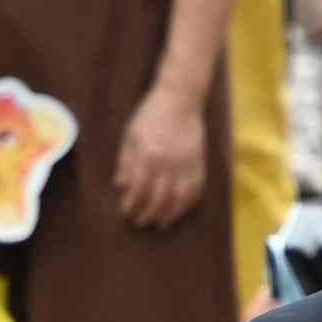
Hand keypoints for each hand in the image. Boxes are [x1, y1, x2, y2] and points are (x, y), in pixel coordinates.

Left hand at [117, 88, 213, 230]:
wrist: (181, 98)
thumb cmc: (150, 115)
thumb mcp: (130, 135)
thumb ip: (126, 162)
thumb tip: (121, 186)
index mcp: (149, 155)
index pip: (138, 190)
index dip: (131, 204)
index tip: (125, 212)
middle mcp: (169, 163)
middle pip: (159, 199)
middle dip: (148, 214)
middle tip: (140, 222)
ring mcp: (187, 164)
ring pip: (179, 199)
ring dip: (169, 214)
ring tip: (160, 222)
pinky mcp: (200, 162)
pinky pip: (196, 190)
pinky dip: (188, 203)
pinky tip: (179, 209)